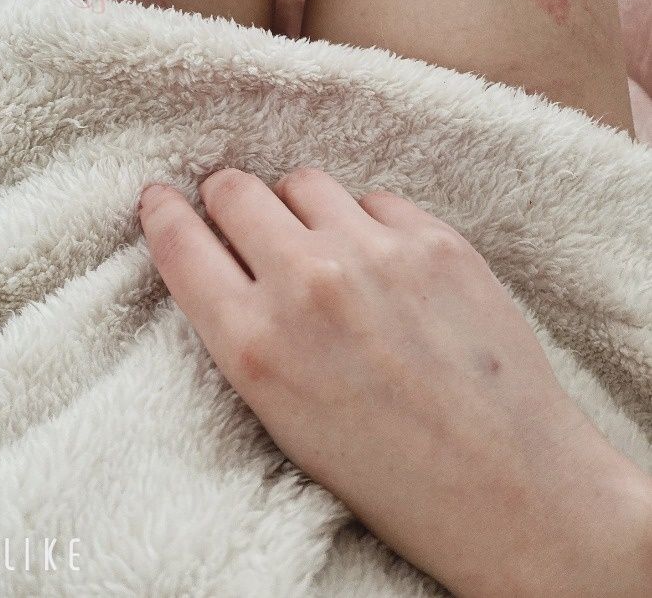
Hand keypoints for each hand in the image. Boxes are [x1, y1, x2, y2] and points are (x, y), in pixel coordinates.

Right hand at [139, 168, 651, 596]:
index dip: (163, 213)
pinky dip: (367, 222)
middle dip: (228, 199)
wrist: (505, 484)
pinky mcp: (435, 239)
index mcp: (255, 343)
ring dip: (298, 205)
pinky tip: (384, 263)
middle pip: (236, 191)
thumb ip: (244, 330)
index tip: (161, 198)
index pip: (180, 243)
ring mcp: (376, 253)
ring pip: (303, 181)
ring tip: (320, 242)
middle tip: (238, 213)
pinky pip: (375, 199)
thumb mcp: (282, 415)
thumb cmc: (387, 470)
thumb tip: (225, 260)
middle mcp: (307, 283)